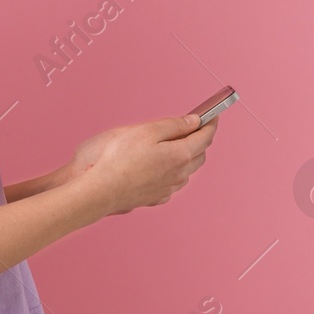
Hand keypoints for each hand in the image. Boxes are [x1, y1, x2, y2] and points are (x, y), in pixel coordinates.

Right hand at [68, 113, 218, 216]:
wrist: (101, 190)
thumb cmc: (119, 158)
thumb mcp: (147, 131)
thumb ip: (174, 125)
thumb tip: (194, 122)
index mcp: (181, 155)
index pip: (205, 137)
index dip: (210, 124)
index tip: (212, 116)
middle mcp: (180, 174)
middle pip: (200, 155)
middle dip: (200, 140)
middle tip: (193, 128)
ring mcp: (169, 188)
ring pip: (188, 171)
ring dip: (188, 157)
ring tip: (176, 147)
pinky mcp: (156, 198)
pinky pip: (173, 184)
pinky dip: (174, 173)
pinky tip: (162, 168)